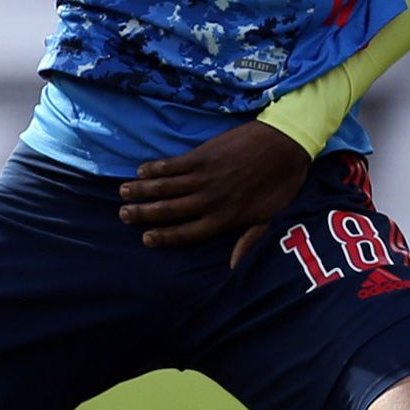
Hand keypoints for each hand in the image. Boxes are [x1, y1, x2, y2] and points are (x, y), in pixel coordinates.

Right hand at [118, 121, 313, 262]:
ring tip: (123, 194)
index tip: (146, 237)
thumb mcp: (270, 217)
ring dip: (142, 191)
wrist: (286, 144)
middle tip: (123, 215)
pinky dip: (154, 168)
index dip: (164, 236)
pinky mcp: (202, 156)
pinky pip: (172, 165)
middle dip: (143, 214)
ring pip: (165, 188)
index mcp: (225, 219)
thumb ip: (248, 240)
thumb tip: (234, 266)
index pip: (187, 233)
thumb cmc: (281, 182)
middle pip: (169, 211)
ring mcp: (204, 177)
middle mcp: (209, 201)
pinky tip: (141, 171)